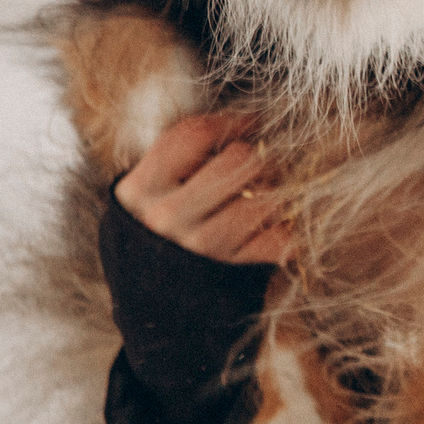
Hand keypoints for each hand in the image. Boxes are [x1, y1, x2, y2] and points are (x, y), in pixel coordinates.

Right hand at [114, 112, 292, 264]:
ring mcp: (200, 246)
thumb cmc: (163, 228)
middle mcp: (167, 217)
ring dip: (273, 192)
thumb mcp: (151, 191)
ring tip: (261, 196)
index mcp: (140, 189)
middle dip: (256, 156)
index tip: (246, 123)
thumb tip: (243, 121)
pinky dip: (282, 229)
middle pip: (238, 160)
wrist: (158, 302)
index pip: (193, 134)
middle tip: (256, 164)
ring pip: (265, 198)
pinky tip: (266, 228)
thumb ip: (181, 156)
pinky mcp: (233, 269)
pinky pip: (279, 237)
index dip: (229, 121)